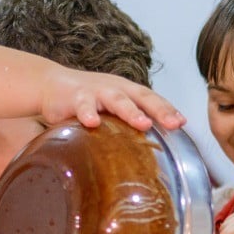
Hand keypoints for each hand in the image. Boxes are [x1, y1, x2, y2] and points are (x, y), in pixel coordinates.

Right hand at [40, 67, 185, 131]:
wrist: (51, 84)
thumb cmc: (89, 100)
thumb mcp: (113, 108)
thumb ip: (130, 123)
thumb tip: (154, 149)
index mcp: (128, 91)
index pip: (153, 99)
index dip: (168, 110)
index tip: (182, 124)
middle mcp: (115, 89)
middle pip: (141, 97)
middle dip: (159, 110)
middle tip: (173, 123)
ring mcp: (95, 91)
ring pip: (116, 100)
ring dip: (130, 111)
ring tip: (143, 123)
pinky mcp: (74, 97)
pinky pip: (82, 106)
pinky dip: (87, 113)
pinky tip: (93, 123)